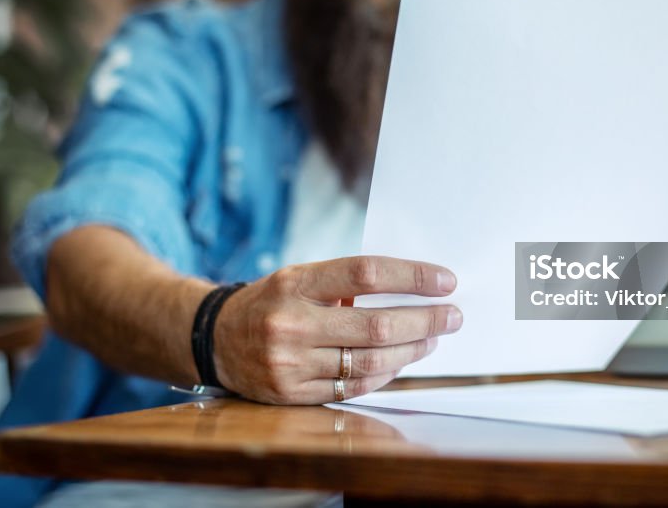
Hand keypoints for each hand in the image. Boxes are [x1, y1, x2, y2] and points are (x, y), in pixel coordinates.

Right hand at [212, 256, 460, 403]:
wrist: (214, 338)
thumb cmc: (271, 301)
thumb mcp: (298, 277)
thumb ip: (345, 282)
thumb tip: (410, 288)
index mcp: (295, 281)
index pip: (366, 273)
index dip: (412, 276)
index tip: (445, 280)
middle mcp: (291, 321)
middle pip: (375, 324)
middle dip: (424, 320)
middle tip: (453, 315)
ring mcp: (289, 361)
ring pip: (368, 362)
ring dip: (410, 351)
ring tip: (432, 339)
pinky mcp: (291, 393)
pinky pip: (351, 388)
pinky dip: (383, 376)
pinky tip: (401, 362)